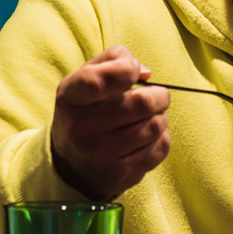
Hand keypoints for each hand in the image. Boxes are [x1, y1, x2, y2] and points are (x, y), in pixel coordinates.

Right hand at [51, 45, 170, 199]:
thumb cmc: (87, 110)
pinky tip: (146, 137)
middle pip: (142, 104)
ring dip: (160, 116)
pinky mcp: (122, 174)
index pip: (99, 81)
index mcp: (71, 98)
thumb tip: (146, 74)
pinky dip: (161, 137)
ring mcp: (102, 155)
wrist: (72, 165)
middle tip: (156, 96)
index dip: (126, 69)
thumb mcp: (86, 78)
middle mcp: (82, 129)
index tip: (132, 72)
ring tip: (148, 117)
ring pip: (156, 125)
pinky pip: (161, 147)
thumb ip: (114, 60)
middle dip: (159, 95)